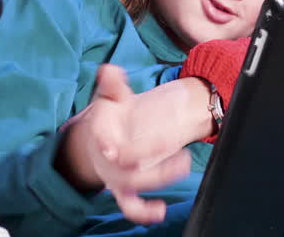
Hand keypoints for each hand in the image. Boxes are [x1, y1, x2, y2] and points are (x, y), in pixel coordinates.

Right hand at [58, 65, 192, 223]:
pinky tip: (160, 211)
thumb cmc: (110, 116)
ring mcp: (117, 177)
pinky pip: (131, 207)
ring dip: (158, 178)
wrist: (104, 138)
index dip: (104, 142)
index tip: (111, 147)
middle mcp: (107, 160)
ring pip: (132, 187)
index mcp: (100, 133)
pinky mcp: (126, 190)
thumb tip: (109, 70)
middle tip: (173, 144)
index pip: (100, 137)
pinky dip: (143, 213)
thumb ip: (112, 84)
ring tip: (184, 163)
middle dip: (148, 156)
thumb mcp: (111, 97)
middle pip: (124, 165)